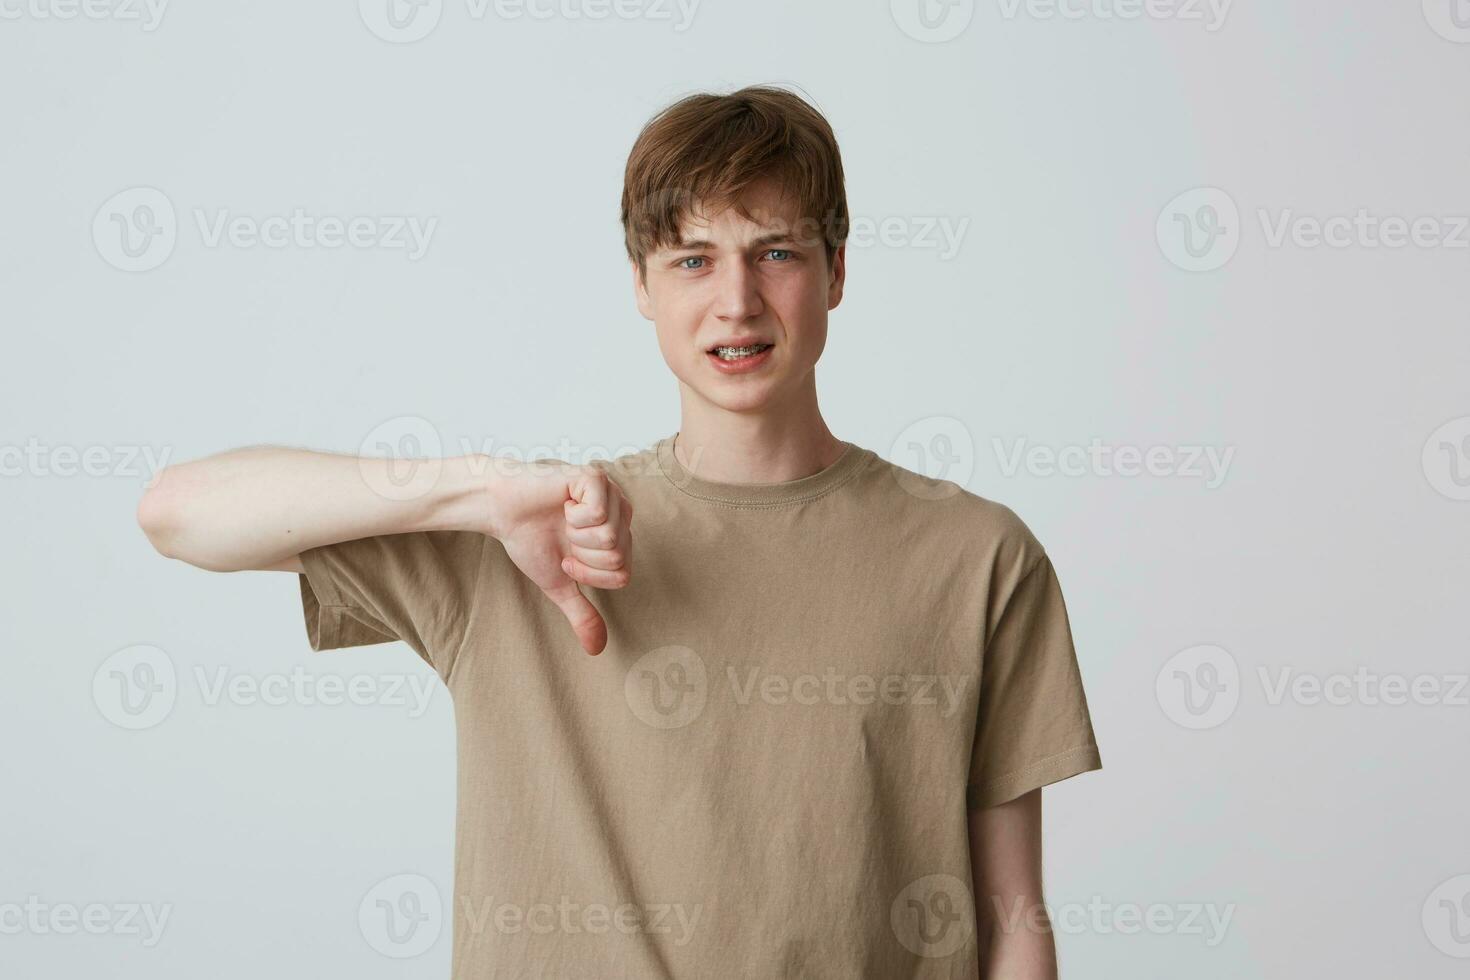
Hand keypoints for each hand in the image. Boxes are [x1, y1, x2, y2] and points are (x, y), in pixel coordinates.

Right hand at [484, 458, 632, 654]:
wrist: (502, 511)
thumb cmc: (531, 540)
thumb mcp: (560, 584)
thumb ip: (581, 612)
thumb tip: (597, 650)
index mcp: (620, 535)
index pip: (623, 574)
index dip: (589, 574)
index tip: (567, 559)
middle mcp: (622, 512)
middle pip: (618, 557)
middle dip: (582, 556)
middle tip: (564, 537)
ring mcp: (611, 492)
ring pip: (609, 537)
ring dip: (575, 536)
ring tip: (563, 520)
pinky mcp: (594, 477)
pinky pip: (599, 513)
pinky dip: (573, 517)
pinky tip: (563, 505)